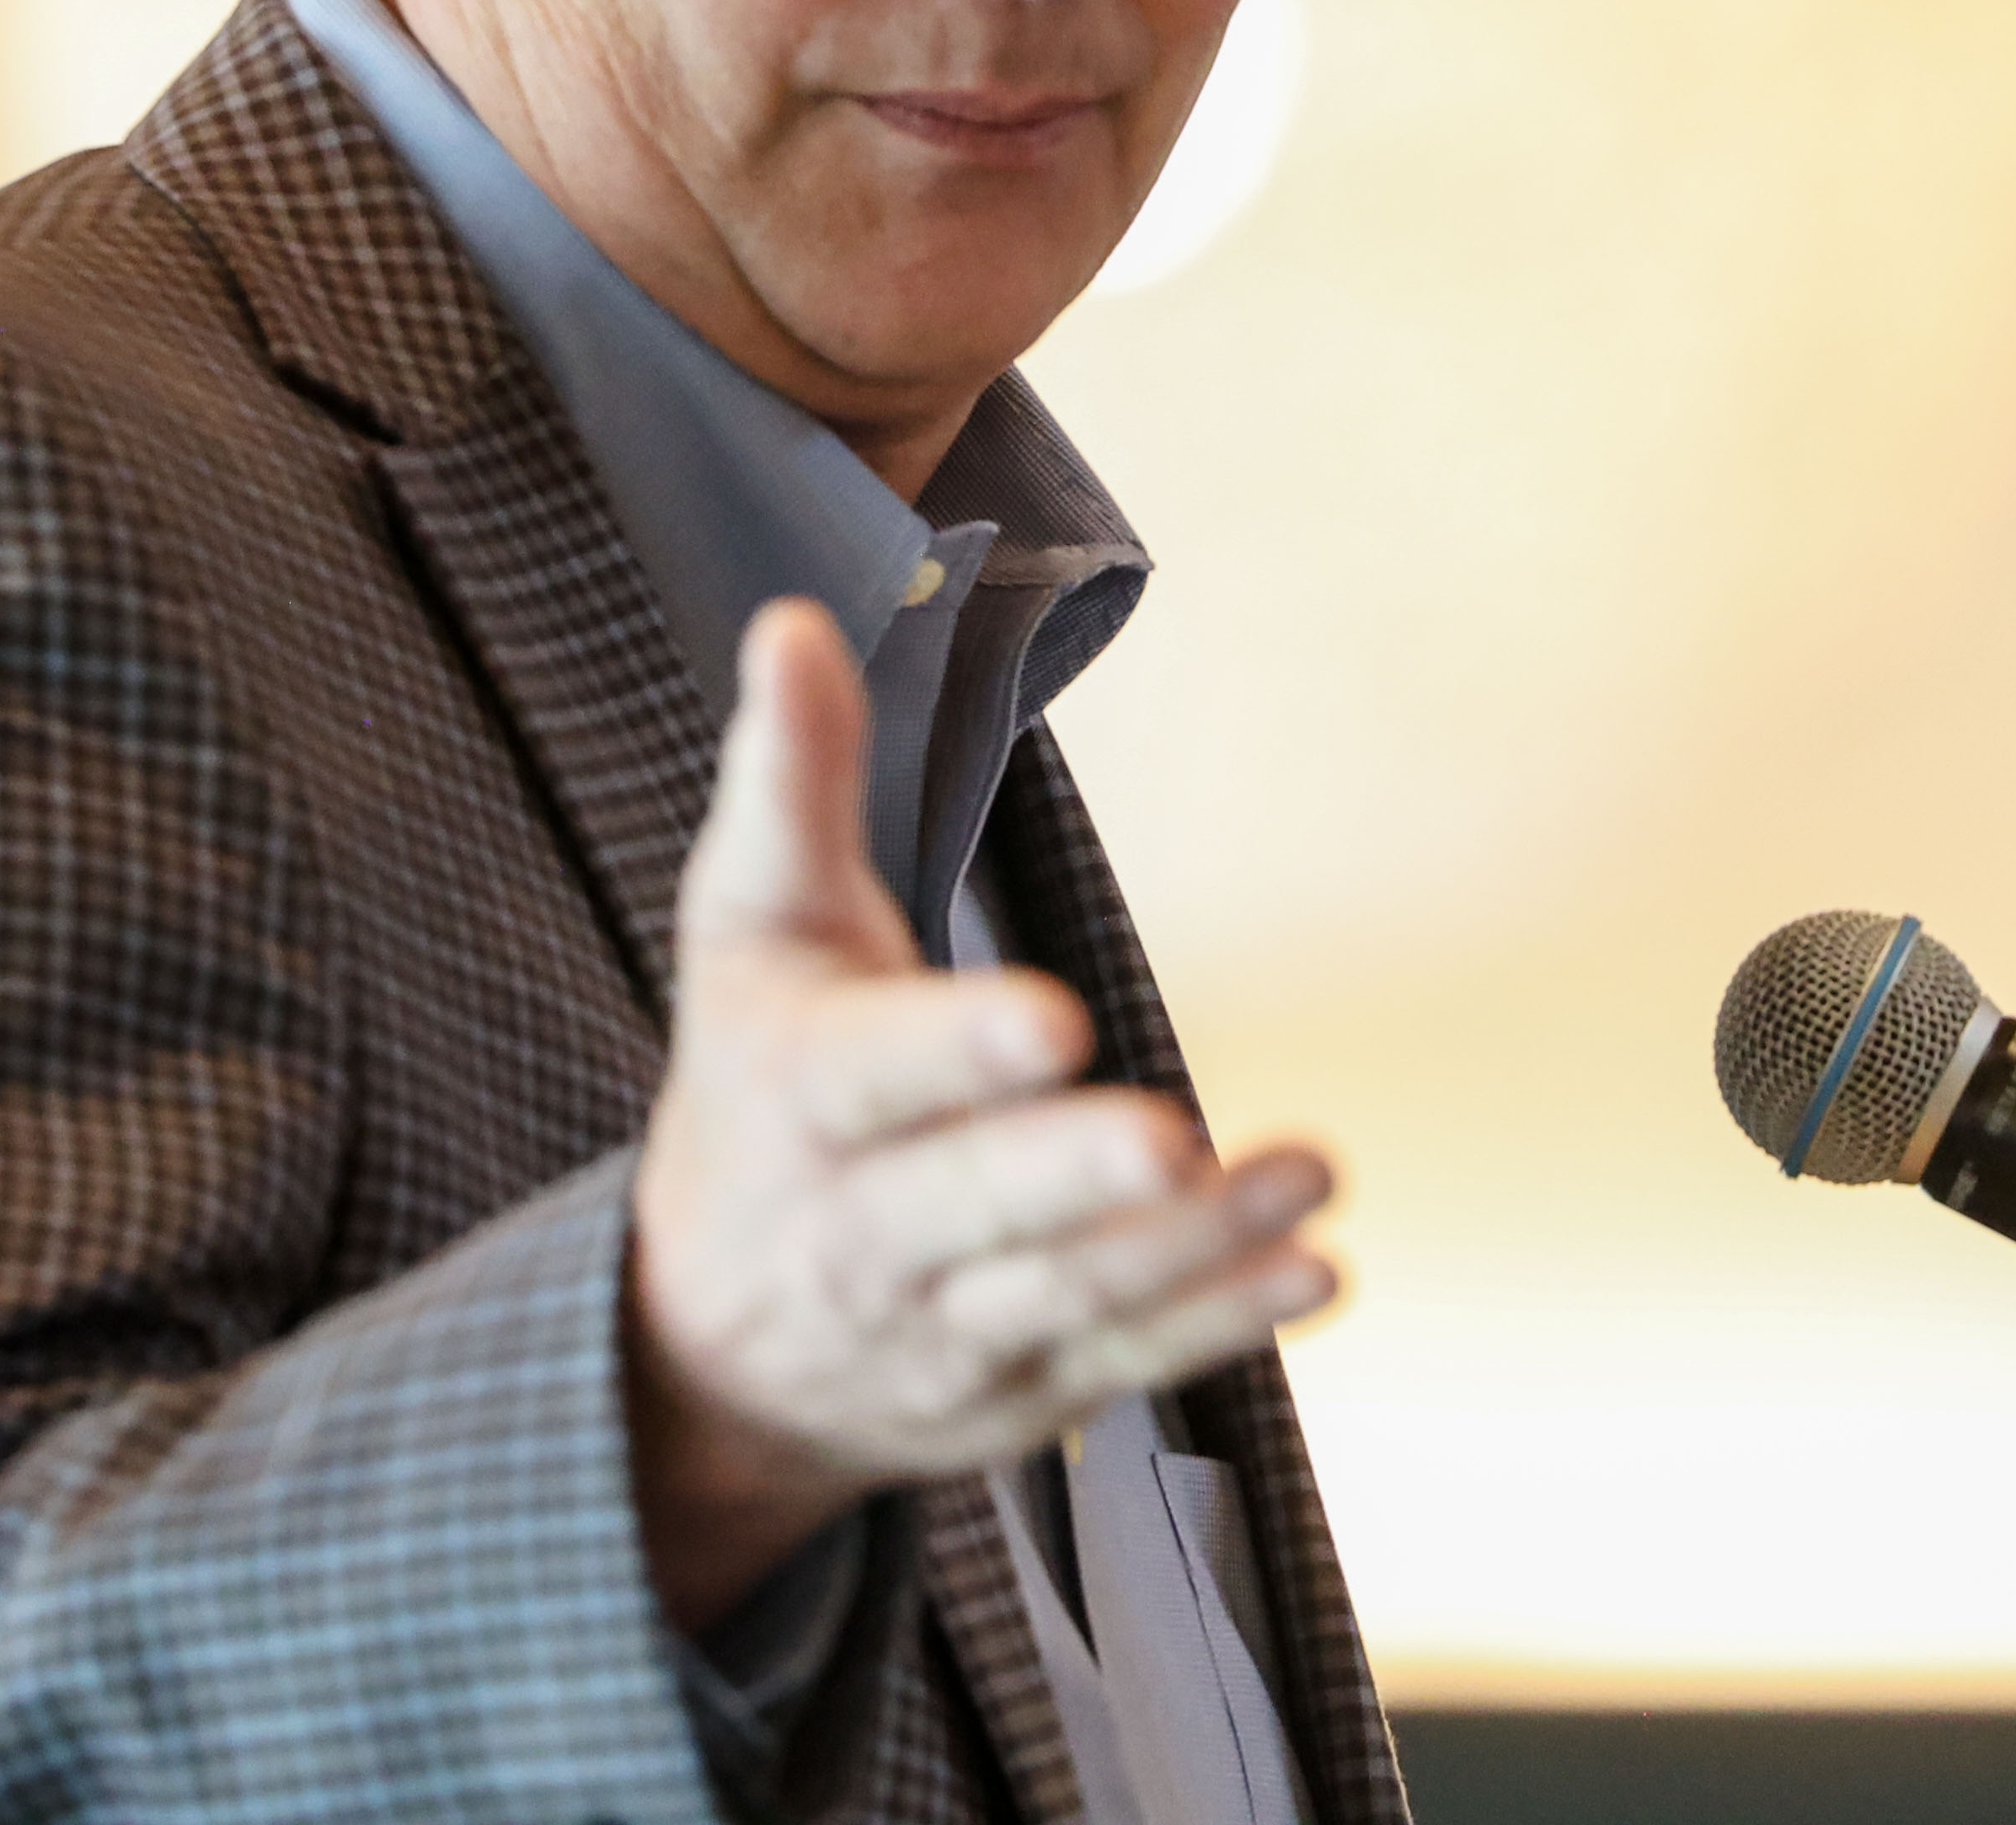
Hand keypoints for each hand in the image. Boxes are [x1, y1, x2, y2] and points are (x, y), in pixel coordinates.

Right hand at [622, 599, 1339, 1628]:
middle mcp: (856, 1234)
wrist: (701, 1342)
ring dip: (1191, 1246)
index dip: (953, 1054)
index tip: (1048, 1021)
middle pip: (966, 1212)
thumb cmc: (753, 1080)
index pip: (868, 1076)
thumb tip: (794, 621)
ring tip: (1304, 1176)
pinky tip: (1315, 1272)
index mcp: (792, 1096)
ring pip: (1067, 1293)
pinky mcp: (1019, 1395)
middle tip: (1167, 1141)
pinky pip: (1125, 1362)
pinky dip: (1220, 1325)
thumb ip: (791, 778)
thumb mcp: (750, 925)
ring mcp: (940, 1331)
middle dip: (1063, 1180)